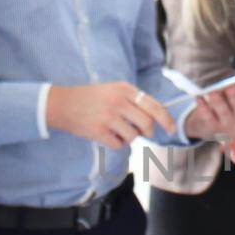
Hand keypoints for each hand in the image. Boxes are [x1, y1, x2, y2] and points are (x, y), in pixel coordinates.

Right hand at [46, 82, 174, 147]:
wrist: (62, 104)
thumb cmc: (91, 99)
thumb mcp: (113, 91)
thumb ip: (134, 101)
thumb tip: (158, 117)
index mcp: (124, 89)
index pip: (154, 106)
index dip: (167, 120)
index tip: (172, 129)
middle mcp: (118, 101)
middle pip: (147, 124)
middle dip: (148, 132)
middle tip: (143, 133)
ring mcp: (108, 116)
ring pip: (133, 136)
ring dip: (129, 138)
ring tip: (116, 131)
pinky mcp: (98, 131)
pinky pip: (119, 145)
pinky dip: (116, 144)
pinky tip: (106, 135)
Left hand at [185, 76, 234, 141]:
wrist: (219, 121)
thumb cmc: (234, 100)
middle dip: (234, 95)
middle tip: (230, 85)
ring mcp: (227, 122)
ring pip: (223, 112)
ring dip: (218, 101)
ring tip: (212, 91)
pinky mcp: (213, 126)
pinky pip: (208, 117)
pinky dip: (203, 107)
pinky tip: (199, 97)